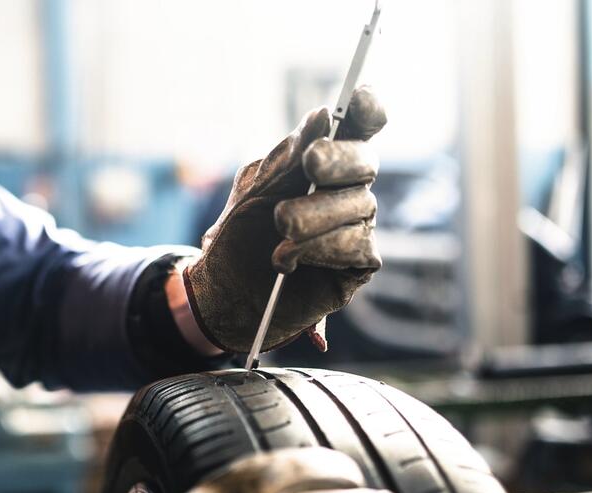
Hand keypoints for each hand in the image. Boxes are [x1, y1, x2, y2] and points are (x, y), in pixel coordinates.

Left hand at [183, 86, 386, 352]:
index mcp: (321, 161)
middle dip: (338, 159)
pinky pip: (355, 245)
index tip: (359, 97)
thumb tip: (323, 117)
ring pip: (359, 205)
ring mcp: (355, 225)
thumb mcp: (253, 193)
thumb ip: (287, 160)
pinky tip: (287, 258)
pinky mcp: (358, 263)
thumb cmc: (237, 238)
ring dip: (316, 213)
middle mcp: (345, 189)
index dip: (367, 109)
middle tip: (310, 163)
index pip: (357, 128)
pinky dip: (319, 248)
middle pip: (364, 161)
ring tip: (280, 226)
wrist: (224, 295)